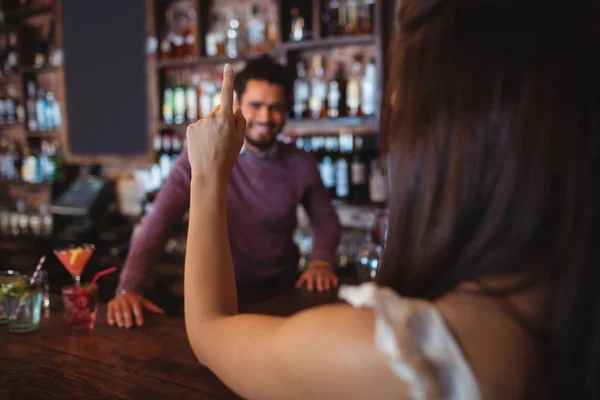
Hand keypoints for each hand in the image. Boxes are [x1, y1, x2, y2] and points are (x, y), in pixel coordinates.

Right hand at [107, 292, 164, 328]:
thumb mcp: (145, 302)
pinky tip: (112, 323)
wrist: (126, 290)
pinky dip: (110, 316)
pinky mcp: (111, 304)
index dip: (139, 316)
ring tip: (121, 326)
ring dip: (119, 318)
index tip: (140, 324)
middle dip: (128, 318)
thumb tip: (163, 313)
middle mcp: (126, 300)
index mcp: (135, 300)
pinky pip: (110, 310)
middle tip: (129, 327)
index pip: (137, 308)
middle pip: (127, 310)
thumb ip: (152, 308)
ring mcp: (118, 302)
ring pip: (118, 310)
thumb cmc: (137, 300)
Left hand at [186, 64, 245, 178]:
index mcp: (226, 118)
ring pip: (209, 121)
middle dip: (222, 119)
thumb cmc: (228, 156)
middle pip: (219, 111)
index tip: (228, 66)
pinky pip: (200, 127)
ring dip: (212, 129)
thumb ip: (239, 120)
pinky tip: (204, 146)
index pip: (227, 94)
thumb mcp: (240, 139)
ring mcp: (199, 123)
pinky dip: (203, 134)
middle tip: (224, 138)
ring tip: (213, 146)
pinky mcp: (190, 129)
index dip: (228, 79)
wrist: (209, 173)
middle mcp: (211, 117)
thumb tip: (235, 105)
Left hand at [295, 262, 338, 291]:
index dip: (311, 283)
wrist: (321, 264)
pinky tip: (334, 286)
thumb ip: (301, 281)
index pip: (311, 279)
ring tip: (327, 289)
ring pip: (327, 279)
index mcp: (312, 273)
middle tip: (320, 289)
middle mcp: (319, 273)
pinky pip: (334, 278)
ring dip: (327, 283)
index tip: (310, 289)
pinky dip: (335, 282)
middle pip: (320, 278)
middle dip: (320, 283)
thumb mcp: (305, 275)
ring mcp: (326, 274)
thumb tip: (296, 287)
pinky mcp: (332, 275)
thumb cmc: (311, 272)